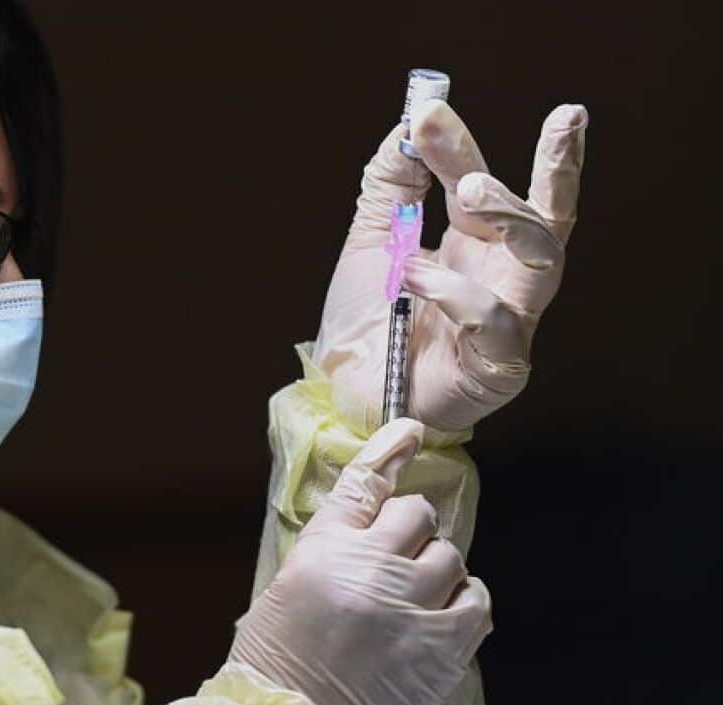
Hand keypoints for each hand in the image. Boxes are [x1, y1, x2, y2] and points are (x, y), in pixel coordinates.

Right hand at [229, 419, 491, 704]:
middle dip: (409, 530)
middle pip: (415, 514)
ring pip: (449, 555)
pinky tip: (444, 612)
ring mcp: (409, 606)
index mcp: (322, 551)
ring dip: (436, 569)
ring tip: (416, 596)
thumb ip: (331, 549)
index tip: (410, 431)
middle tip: (397, 558)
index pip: (364, 483)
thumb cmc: (281, 660)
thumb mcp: (287, 588)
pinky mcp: (441, 646)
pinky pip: (476, 600)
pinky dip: (464, 600)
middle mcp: (368, 569)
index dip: (391, 451)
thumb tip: (369, 522)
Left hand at [314, 100, 588, 430]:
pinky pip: (498, 320)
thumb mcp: (372, 244)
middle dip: (558, 165)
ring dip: (511, 214)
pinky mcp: (499, 365)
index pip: (483, 184)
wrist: (344, 398)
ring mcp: (508, 320)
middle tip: (557, 120)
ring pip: (544, 257)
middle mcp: (498, 276)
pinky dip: (456, 291)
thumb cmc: (366, 327)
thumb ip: (391, 187)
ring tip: (467, 190)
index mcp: (471, 244)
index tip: (428, 109)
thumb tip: (408, 126)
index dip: (461, 145)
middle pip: (548, 215)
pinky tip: (415, 279)